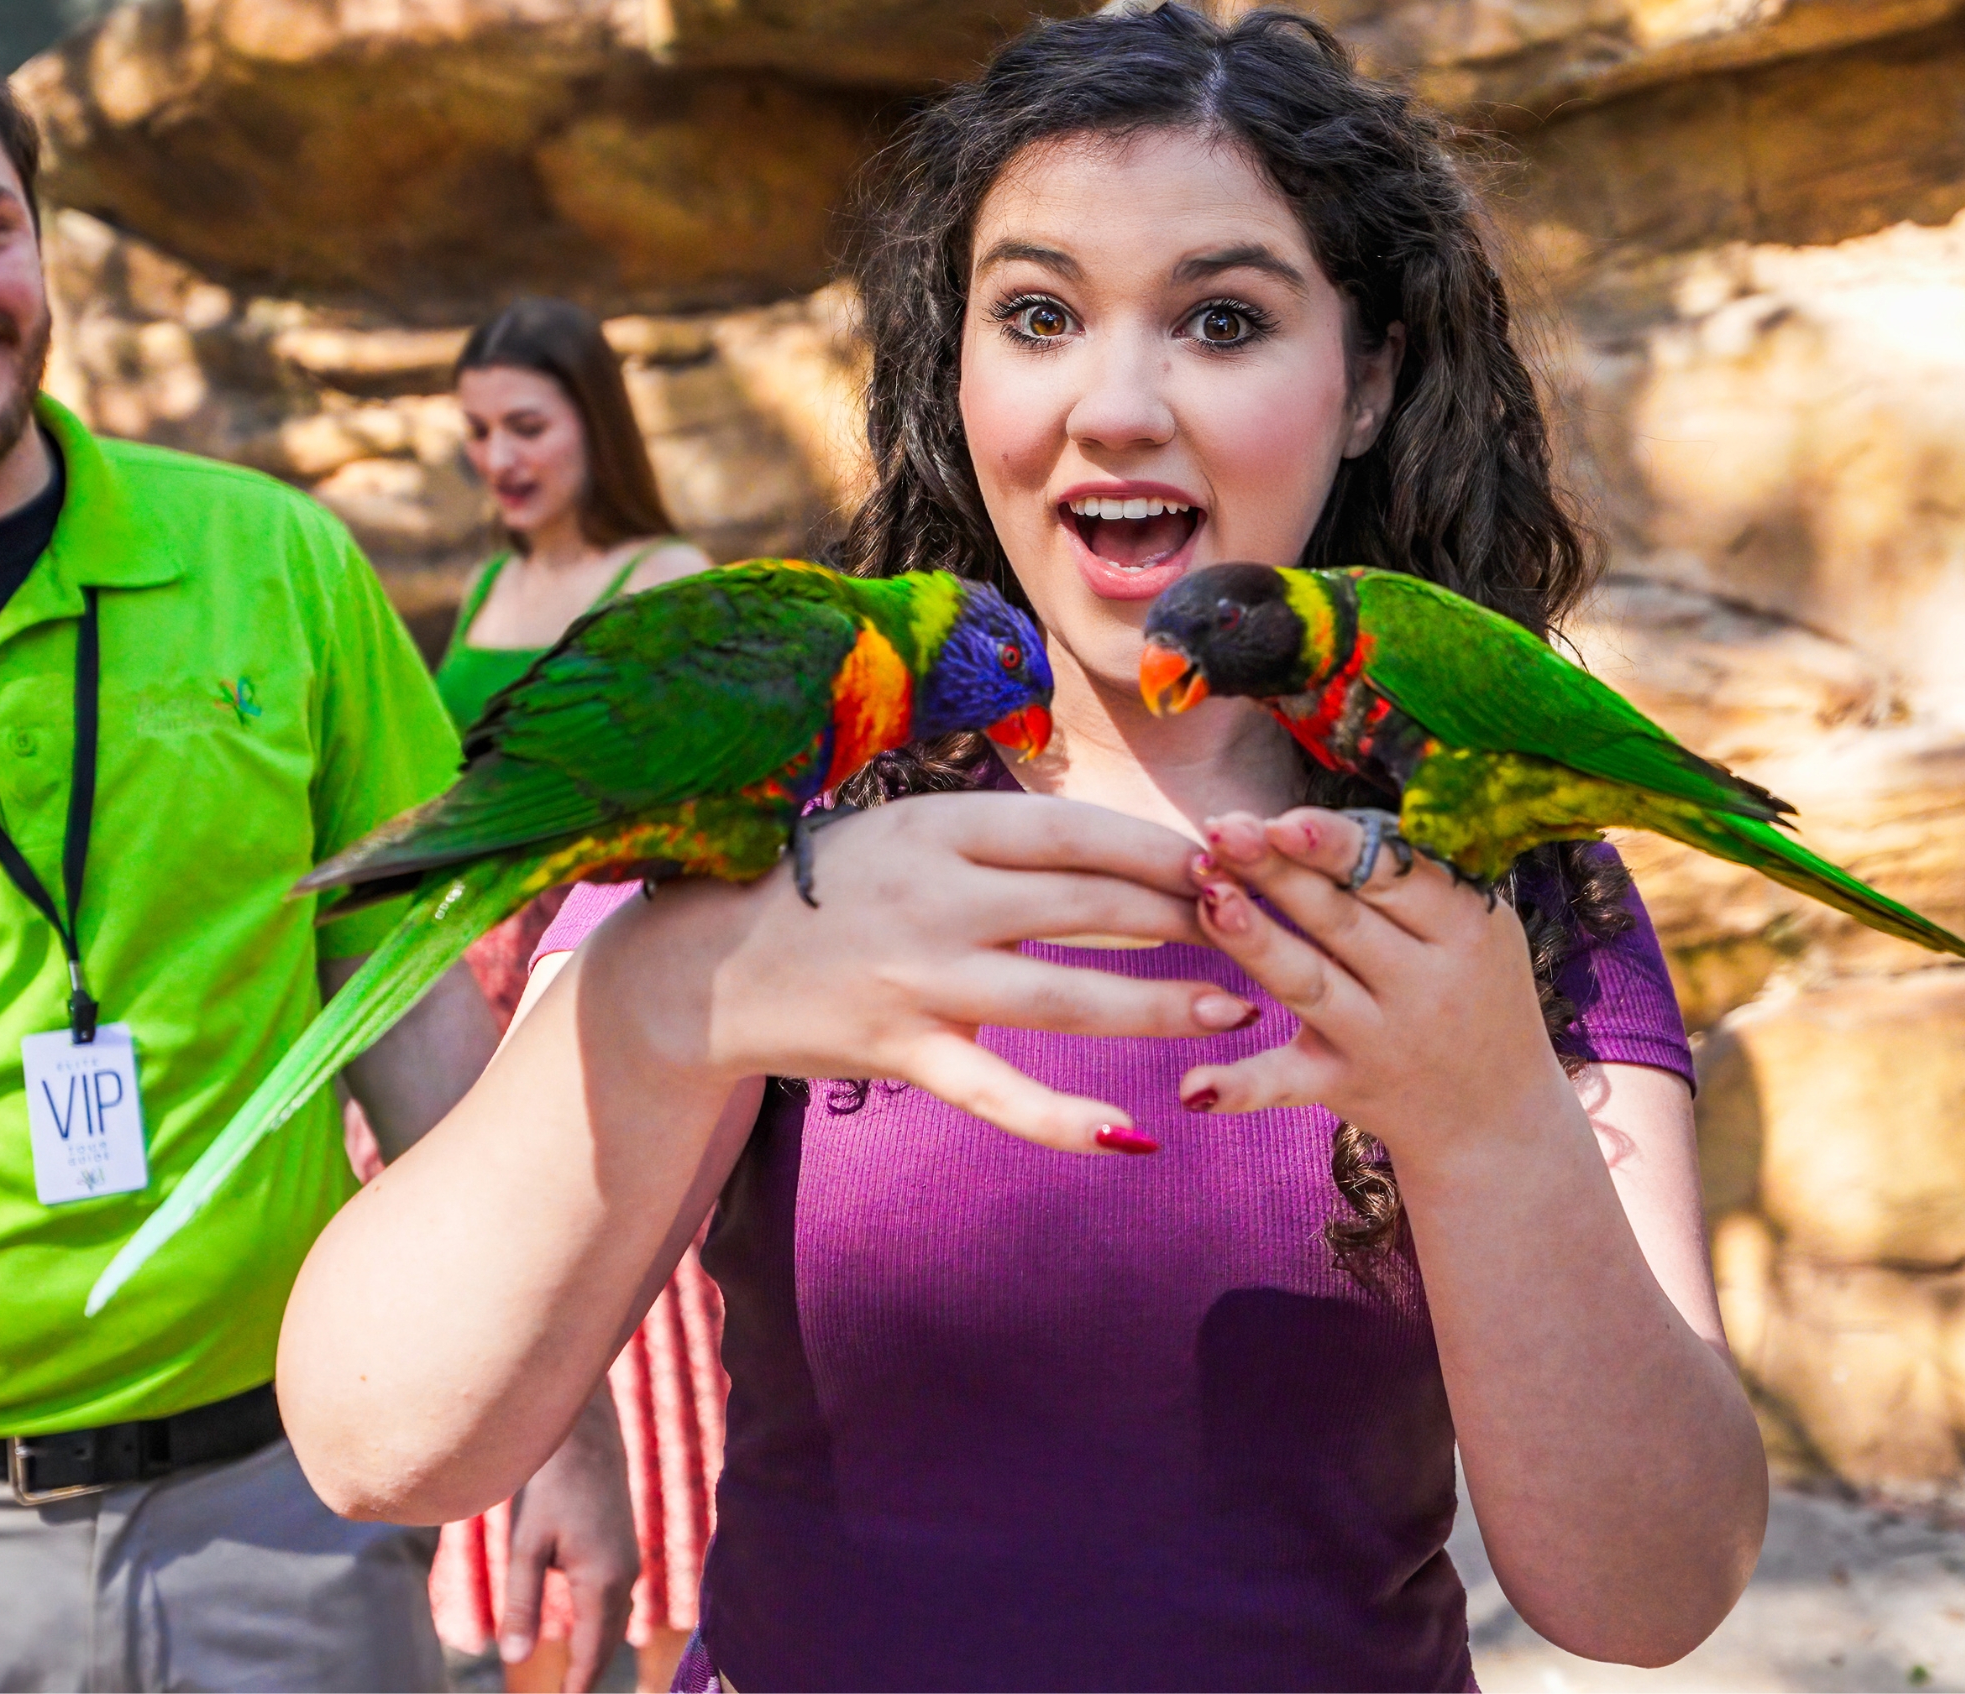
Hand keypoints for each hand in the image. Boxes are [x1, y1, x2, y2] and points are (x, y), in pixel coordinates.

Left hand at [496, 1392, 637, 1693]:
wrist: (586, 1433)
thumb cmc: (549, 1485)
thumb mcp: (525, 1546)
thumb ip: (521, 1605)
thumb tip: (514, 1660)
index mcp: (601, 1581)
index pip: (590, 1652)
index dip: (576, 1685)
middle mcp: (625, 1576)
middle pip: (607, 1643)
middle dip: (588, 1674)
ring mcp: (630, 1561)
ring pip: (614, 1622)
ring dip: (597, 1652)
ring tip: (575, 1680)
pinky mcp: (626, 1548)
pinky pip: (616, 1602)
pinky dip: (603, 1627)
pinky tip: (589, 1634)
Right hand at [574, 791, 1245, 1153]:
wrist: (704, 966)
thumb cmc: (820, 889)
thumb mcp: (903, 835)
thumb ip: (996, 844)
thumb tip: (1116, 855)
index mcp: (940, 827)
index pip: (1079, 833)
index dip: (1164, 850)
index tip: (1229, 864)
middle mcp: (935, 896)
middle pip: (1090, 908)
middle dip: (1188, 922)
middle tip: (1261, 939)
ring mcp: (917, 977)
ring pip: (1065, 997)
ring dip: (1160, 1007)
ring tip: (1234, 1015)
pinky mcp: (899, 1050)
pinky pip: (999, 1092)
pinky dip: (1067, 1121)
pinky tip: (1135, 1137)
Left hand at [1179, 809, 1573, 1157]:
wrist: (1500, 1118)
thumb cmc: (1476, 992)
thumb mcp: (1478, 927)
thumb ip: (1414, 872)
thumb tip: (1333, 806)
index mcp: (1464, 930)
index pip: (1396, 877)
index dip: (1335, 846)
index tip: (1281, 817)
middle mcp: (1425, 986)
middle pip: (1340, 920)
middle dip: (1278, 872)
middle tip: (1221, 829)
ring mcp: (1381, 1040)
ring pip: (1308, 983)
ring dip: (1255, 942)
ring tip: (1207, 897)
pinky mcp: (1342, 1087)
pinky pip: (1286, 1083)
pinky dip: (1239, 1088)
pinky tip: (1190, 1086)